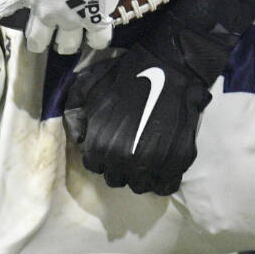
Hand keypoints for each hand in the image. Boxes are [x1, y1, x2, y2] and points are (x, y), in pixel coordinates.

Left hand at [0, 0, 151, 53]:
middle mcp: (46, 8)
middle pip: (36, 40)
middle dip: (37, 39)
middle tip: (41, 35)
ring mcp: (73, 16)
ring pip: (66, 45)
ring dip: (66, 41)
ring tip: (69, 36)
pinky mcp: (97, 17)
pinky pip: (97, 40)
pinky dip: (97, 38)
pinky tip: (96, 32)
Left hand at [63, 0, 253, 194]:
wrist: (169, 67)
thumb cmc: (128, 75)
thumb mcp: (90, 88)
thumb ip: (76, 113)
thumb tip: (78, 137)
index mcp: (101, 144)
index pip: (95, 166)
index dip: (101, 156)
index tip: (110, 146)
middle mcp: (125, 159)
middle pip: (117, 179)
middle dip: (120, 166)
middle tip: (129, 150)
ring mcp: (153, 163)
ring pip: (141, 186)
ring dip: (141, 175)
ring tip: (146, 157)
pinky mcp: (178, 161)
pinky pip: (166, 186)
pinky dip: (163, 179)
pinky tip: (162, 164)